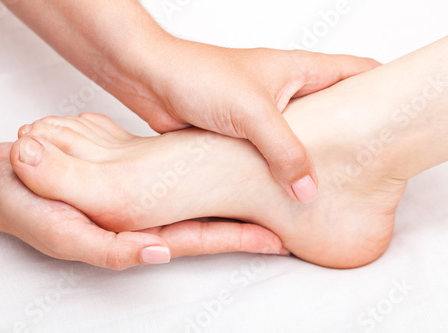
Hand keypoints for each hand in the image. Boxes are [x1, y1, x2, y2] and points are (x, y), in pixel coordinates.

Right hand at [0, 143, 284, 269]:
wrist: (10, 180)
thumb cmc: (30, 212)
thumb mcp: (65, 235)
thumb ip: (110, 250)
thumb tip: (157, 251)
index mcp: (141, 236)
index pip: (201, 240)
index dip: (239, 240)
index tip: (277, 239)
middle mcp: (151, 216)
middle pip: (210, 220)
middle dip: (249, 220)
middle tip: (289, 213)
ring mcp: (148, 192)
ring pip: (199, 193)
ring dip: (231, 190)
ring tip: (268, 181)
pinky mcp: (138, 168)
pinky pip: (179, 170)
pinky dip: (203, 168)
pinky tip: (222, 158)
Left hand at [122, 40, 379, 202]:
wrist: (151, 81)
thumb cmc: (198, 76)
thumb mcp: (253, 112)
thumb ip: (286, 151)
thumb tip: (309, 188)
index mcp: (299, 71)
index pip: (357, 73)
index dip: (381, 93)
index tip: (396, 122)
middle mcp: (287, 91)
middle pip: (333, 112)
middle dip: (349, 138)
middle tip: (365, 169)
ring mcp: (265, 115)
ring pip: (301, 140)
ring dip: (310, 162)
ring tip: (328, 189)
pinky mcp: (243, 135)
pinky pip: (270, 155)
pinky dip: (279, 171)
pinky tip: (285, 191)